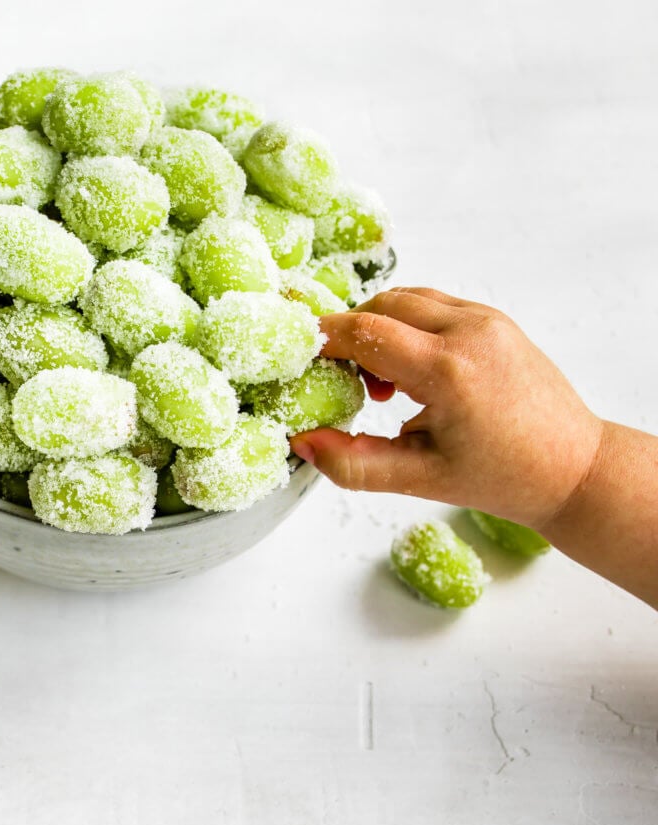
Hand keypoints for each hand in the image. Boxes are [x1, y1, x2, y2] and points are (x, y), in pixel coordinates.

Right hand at [290, 287, 603, 529]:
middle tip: (344, 383)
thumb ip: (354, 464)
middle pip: (380, 306)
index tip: (297, 356)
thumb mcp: (420, 479)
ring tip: (382, 385)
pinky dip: (406, 328)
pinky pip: (431, 306)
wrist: (574, 467)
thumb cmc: (503, 478)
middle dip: (350, 336)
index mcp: (450, 372)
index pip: (364, 331)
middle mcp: (469, 332)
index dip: (322, 339)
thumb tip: (302, 442)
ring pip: (405, 300)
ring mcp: (486, 320)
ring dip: (378, 330)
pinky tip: (410, 373)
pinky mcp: (493, 320)